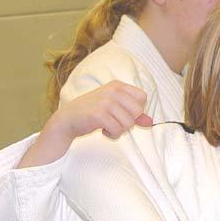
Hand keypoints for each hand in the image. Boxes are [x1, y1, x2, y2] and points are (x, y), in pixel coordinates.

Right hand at [18, 81, 152, 168]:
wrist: (68, 120)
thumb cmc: (93, 114)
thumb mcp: (114, 110)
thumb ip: (133, 115)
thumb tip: (151, 121)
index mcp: (117, 85)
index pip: (142, 97)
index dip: (136, 110)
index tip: (123, 114)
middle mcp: (112, 90)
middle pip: (138, 111)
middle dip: (128, 122)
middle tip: (114, 121)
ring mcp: (105, 101)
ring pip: (128, 123)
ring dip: (119, 130)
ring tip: (107, 126)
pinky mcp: (99, 114)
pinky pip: (118, 130)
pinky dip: (112, 135)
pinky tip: (102, 130)